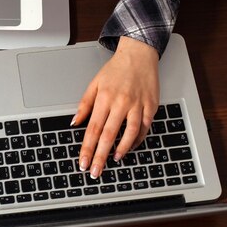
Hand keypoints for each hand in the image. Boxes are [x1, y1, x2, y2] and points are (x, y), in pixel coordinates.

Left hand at [74, 36, 159, 178]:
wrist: (138, 55)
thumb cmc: (115, 70)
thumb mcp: (94, 83)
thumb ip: (84, 104)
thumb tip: (75, 123)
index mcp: (104, 98)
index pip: (93, 129)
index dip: (87, 148)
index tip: (83, 162)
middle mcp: (120, 102)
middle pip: (108, 135)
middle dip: (100, 156)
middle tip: (95, 171)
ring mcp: (137, 105)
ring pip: (130, 133)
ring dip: (121, 149)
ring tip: (114, 159)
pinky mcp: (151, 106)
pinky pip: (145, 128)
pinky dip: (137, 139)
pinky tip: (129, 146)